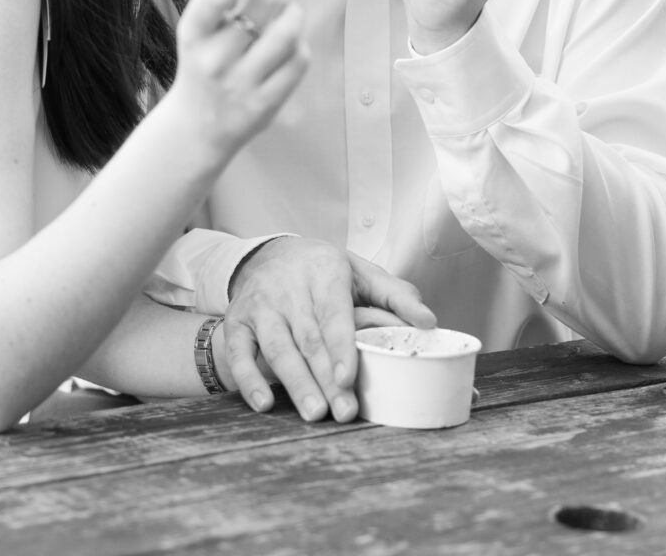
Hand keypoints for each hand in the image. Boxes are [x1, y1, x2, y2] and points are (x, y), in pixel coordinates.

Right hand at [168, 0, 308, 165]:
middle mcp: (213, 61)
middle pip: (257, 13)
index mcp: (192, 36)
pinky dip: (300, 46)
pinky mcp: (265, 104)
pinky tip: (291, 43)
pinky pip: (297, 64)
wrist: (197, 127)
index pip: (213, 0)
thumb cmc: (202, 65)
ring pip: (284, 37)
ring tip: (289, 11)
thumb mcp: (201, 28)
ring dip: (293, 15)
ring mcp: (240, 85)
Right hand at [222, 237, 434, 422]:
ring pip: (278, 347)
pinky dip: (248, 378)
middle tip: (344, 412)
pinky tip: (264, 402)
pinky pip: (239, 351)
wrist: (270, 253)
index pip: (333, 312)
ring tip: (314, 412)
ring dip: (295, 382)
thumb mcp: (360, 271)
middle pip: (309, 338)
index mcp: (323, 270)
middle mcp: (288, 286)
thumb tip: (428, 321)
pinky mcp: (237, 321)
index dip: (340, 346)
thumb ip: (395, 294)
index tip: (349, 377)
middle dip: (326, 377)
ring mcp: (260, 304)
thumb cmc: (324, 271)